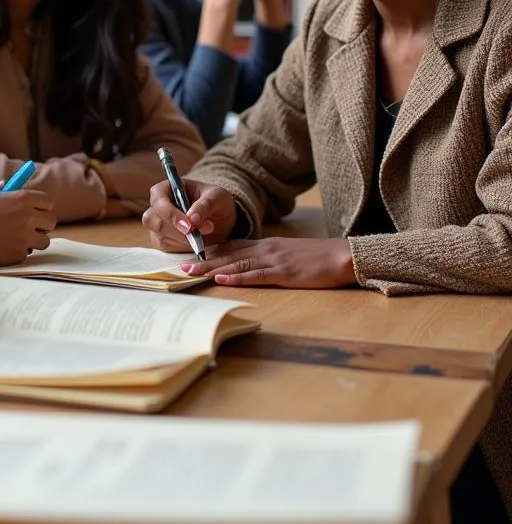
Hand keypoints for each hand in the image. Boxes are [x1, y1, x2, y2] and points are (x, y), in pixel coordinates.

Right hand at [0, 189, 56, 265]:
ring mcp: (25, 237)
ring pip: (44, 241)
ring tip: (18, 239)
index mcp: (21, 198)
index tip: (37, 211)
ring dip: (34, 241)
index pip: (48, 202)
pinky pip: (27, 254)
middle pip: (51, 221)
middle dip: (42, 225)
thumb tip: (4, 184)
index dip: (42, 207)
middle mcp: (28, 216)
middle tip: (32, 227)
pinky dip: (18, 252)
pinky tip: (4, 248)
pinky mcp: (19, 254)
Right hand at [142, 178, 236, 249]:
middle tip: (198, 234)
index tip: (189, 225)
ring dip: (182, 240)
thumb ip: (206, 204)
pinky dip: (182, 248)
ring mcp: (158, 224)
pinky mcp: (162, 240)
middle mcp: (158, 206)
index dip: (169, 213)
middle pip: (151, 219)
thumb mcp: (219, 197)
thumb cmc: (217, 202)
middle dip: (175, 230)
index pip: (157, 198)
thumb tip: (192, 217)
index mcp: (167, 188)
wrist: (222, 221)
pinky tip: (196, 243)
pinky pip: (165, 247)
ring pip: (158, 236)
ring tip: (203, 236)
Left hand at [179, 237, 355, 288]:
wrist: (343, 256)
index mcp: (265, 245)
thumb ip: (268, 258)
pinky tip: (222, 279)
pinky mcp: (284, 273)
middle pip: (228, 254)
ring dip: (212, 268)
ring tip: (192, 272)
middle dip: (203, 260)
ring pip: (236, 264)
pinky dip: (237, 277)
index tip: (190, 255)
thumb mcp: (288, 254)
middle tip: (180, 266)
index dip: (210, 251)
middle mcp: (264, 249)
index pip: (231, 246)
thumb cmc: (318, 258)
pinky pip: (256, 275)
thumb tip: (249, 266)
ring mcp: (273, 260)